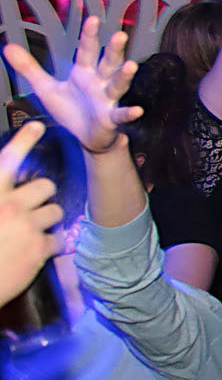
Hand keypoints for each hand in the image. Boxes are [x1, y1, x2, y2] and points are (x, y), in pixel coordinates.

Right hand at [0, 122, 61, 306]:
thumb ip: (0, 195)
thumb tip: (10, 193)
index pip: (9, 160)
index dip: (24, 141)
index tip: (37, 127)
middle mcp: (9, 206)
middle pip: (45, 186)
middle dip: (41, 196)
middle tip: (29, 208)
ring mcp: (27, 227)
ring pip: (55, 211)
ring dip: (46, 220)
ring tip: (29, 232)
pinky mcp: (39, 249)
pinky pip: (58, 238)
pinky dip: (49, 245)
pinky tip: (33, 252)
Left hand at [4, 18, 140, 153]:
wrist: (85, 136)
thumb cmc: (71, 109)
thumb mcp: (46, 87)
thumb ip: (29, 67)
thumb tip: (8, 47)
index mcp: (85, 72)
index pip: (87, 50)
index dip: (90, 35)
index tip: (92, 19)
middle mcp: (100, 82)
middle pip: (109, 62)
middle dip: (115, 49)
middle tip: (120, 35)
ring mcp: (107, 99)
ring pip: (118, 84)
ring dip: (124, 76)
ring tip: (131, 66)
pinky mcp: (111, 118)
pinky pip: (121, 114)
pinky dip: (128, 113)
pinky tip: (136, 110)